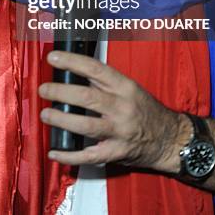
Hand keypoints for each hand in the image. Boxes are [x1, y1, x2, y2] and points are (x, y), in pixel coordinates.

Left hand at [39, 50, 190, 169]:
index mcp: (124, 87)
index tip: (53, 57)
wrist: (170, 138)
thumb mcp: (130, 88)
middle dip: (60, 92)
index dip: (71, 61)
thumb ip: (105, 82)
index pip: (94, 68)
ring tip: (45, 114)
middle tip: (44, 89)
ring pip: (85, 125)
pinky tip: (54, 151)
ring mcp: (119, 132)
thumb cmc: (146, 110)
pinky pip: (89, 156)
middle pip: (86, 97)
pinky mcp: (116, 153)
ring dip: (61, 120)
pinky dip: (69, 156)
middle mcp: (121, 107)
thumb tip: (73, 72)